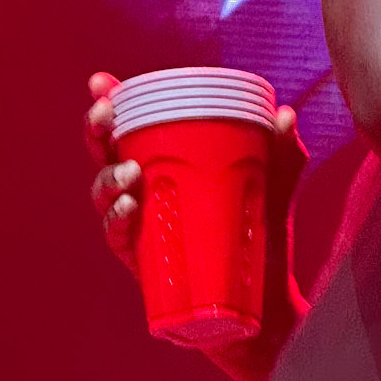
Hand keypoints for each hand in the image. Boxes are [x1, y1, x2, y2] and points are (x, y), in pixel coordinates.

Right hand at [86, 69, 307, 302]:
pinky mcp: (142, 260)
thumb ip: (280, 151)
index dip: (108, 101)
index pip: (129, 125)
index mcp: (166, 160)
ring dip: (107, 179)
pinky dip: (116, 220)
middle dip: (96, 131)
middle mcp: (145, 188)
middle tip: (105, 116)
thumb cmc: (259, 231)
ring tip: (129, 174)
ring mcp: (140, 224)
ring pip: (103, 194)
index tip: (99, 82)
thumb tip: (284, 114)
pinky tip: (128, 207)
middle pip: (104, 154)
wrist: (265, 298)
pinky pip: (117, 237)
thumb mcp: (274, 185)